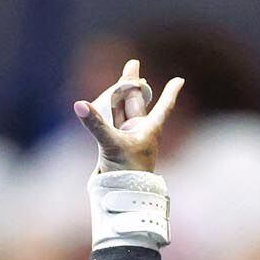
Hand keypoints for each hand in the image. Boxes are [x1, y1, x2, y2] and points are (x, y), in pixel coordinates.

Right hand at [74, 59, 183, 173]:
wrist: (119, 196)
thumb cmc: (126, 173)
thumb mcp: (111, 145)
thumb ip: (95, 124)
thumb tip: (79, 104)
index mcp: (149, 130)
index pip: (163, 107)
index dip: (171, 93)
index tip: (180, 80)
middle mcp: (139, 132)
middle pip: (136, 101)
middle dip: (134, 83)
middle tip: (134, 63)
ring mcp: (125, 138)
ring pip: (122, 110)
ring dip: (120, 93)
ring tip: (124, 76)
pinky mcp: (113, 145)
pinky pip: (110, 122)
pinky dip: (106, 111)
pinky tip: (101, 103)